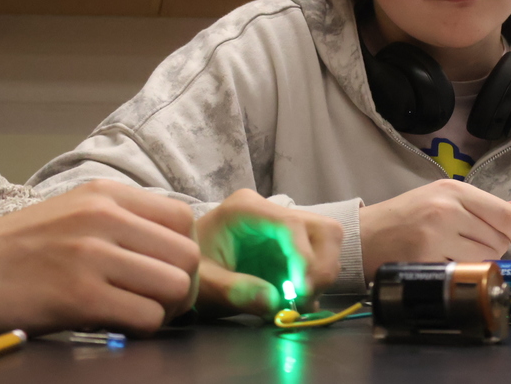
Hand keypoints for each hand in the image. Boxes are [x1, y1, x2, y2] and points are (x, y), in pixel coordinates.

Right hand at [0, 179, 199, 335]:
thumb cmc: (8, 249)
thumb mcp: (69, 214)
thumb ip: (117, 221)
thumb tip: (169, 249)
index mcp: (106, 193)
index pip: (184, 218)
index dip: (179, 252)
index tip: (158, 272)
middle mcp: (104, 215)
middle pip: (188, 255)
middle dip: (179, 285)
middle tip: (151, 301)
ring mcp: (92, 254)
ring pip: (176, 286)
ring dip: (163, 309)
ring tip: (132, 313)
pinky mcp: (79, 295)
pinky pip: (146, 317)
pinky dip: (139, 328)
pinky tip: (112, 325)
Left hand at [195, 189, 342, 317]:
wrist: (182, 268)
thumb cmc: (188, 270)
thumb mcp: (203, 284)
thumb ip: (235, 291)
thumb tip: (274, 301)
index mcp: (246, 210)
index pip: (292, 225)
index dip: (305, 258)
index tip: (301, 291)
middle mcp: (271, 213)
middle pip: (323, 229)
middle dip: (321, 267)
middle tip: (303, 298)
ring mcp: (284, 229)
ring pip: (328, 243)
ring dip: (321, 275)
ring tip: (296, 301)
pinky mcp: (290, 247)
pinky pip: (319, 259)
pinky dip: (315, 282)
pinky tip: (294, 299)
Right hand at [359, 179, 510, 279]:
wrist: (365, 235)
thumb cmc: (406, 217)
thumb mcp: (444, 199)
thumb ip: (486, 206)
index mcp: (455, 190)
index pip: (508, 215)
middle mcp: (447, 209)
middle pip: (499, 240)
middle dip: (491, 247)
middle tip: (466, 243)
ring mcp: (436, 235)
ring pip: (485, 258)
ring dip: (476, 261)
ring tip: (451, 252)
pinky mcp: (427, 259)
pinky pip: (463, 272)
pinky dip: (458, 273)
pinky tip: (440, 262)